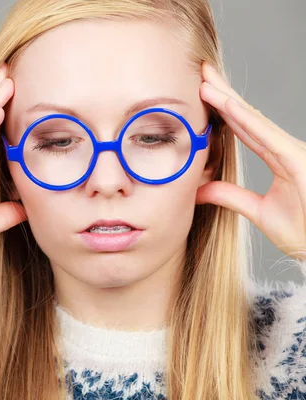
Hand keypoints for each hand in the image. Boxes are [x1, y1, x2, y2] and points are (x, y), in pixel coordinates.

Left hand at [197, 62, 305, 260]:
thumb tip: (199, 189)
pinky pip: (266, 136)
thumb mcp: (260, 212)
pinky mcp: (297, 160)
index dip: (224, 109)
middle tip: (201, 71)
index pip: (245, 129)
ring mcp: (294, 153)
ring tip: (205, 82)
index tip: (202, 91)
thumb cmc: (305, 232)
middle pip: (248, 117)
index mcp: (279, 158)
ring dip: (228, 100)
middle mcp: (286, 150)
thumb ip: (231, 197)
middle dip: (224, 94)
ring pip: (255, 121)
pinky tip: (226, 105)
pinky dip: (245, 120)